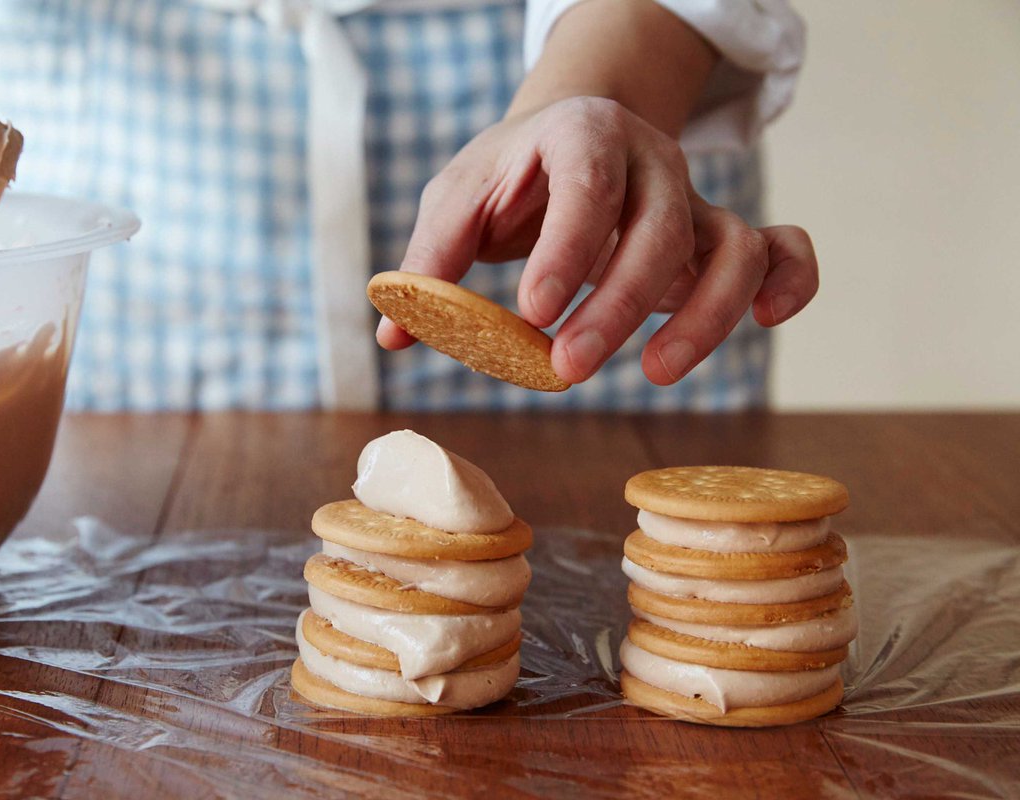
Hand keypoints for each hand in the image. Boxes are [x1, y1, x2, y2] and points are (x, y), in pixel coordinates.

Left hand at [377, 96, 818, 385]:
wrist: (572, 136)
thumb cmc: (510, 174)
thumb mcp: (459, 198)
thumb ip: (432, 260)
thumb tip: (394, 336)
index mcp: (581, 136)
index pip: (587, 184)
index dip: (567, 250)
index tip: (534, 312)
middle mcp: (651, 160)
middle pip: (660, 229)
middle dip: (618, 306)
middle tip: (564, 369)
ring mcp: (693, 198)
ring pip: (730, 246)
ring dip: (704, 316)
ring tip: (653, 374)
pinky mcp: (719, 236)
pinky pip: (780, 247)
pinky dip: (791, 280)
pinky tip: (767, 321)